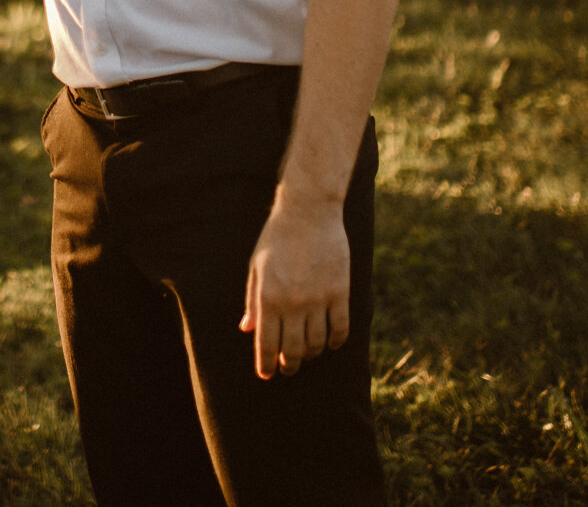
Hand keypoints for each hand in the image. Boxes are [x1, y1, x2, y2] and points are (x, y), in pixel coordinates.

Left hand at [239, 194, 350, 379]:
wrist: (309, 212)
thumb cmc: (277, 238)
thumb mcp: (256, 268)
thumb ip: (252, 301)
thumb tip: (247, 329)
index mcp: (268, 298)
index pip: (266, 344)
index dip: (266, 365)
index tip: (267, 375)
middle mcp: (293, 304)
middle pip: (293, 350)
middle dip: (289, 365)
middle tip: (288, 368)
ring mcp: (318, 300)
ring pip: (317, 344)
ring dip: (312, 354)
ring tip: (308, 354)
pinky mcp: (340, 292)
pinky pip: (340, 328)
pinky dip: (336, 342)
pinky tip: (331, 343)